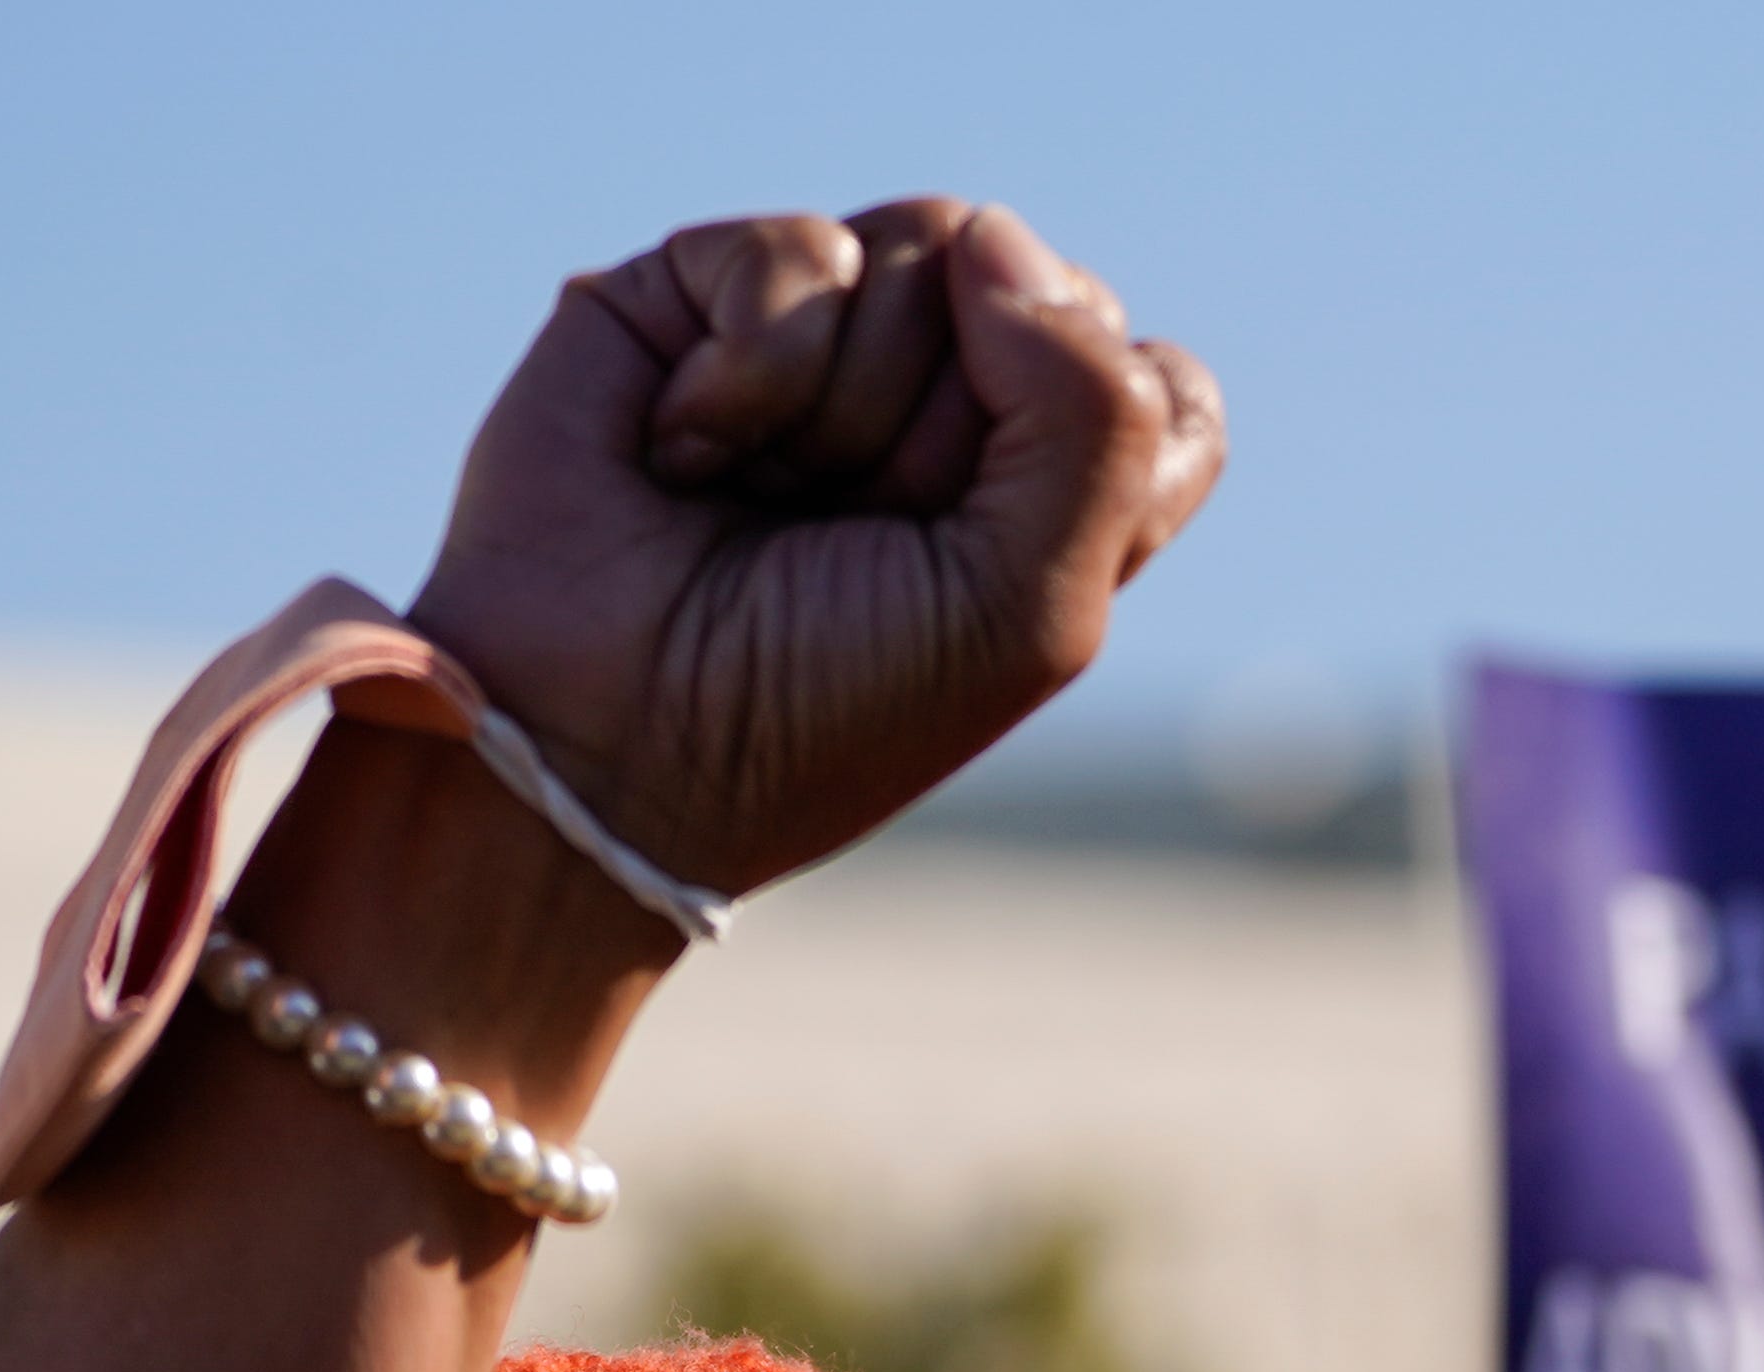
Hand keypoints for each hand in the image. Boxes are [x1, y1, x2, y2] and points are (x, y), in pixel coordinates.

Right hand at [405, 199, 1225, 902]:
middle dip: (959, 437)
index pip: (1158, 384)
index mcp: (1045, 488)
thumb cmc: (821, 709)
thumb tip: (994, 236)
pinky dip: (752, 375)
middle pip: (1051, 294)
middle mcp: (947, 398)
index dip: (1096, 443)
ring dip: (854, 409)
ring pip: (937, 243)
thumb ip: (1096, 416)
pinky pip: (802, 250)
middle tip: (856, 536)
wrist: (606, 742)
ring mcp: (827, 334)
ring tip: (765, 499)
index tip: (993, 554)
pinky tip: (685, 456)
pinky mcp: (704, 290)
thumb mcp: (1029, 608)